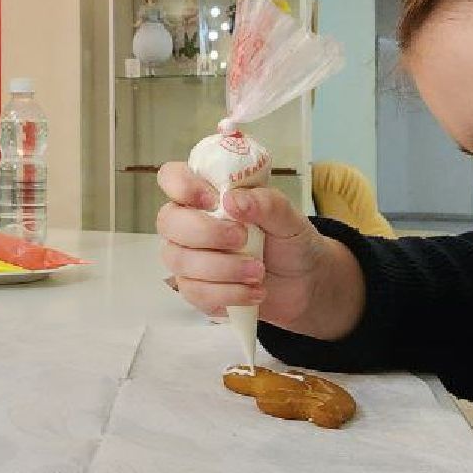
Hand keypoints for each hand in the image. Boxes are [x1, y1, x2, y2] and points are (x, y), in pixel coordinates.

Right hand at [155, 162, 361, 339]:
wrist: (305, 284)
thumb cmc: (291, 242)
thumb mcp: (289, 217)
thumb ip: (265, 203)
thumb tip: (232, 200)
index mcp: (208, 195)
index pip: (172, 178)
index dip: (182, 186)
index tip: (213, 200)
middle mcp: (190, 224)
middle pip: (168, 222)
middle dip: (206, 232)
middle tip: (242, 238)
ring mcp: (189, 258)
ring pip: (179, 261)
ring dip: (222, 268)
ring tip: (258, 272)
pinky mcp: (196, 290)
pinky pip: (195, 293)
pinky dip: (228, 294)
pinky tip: (253, 292)